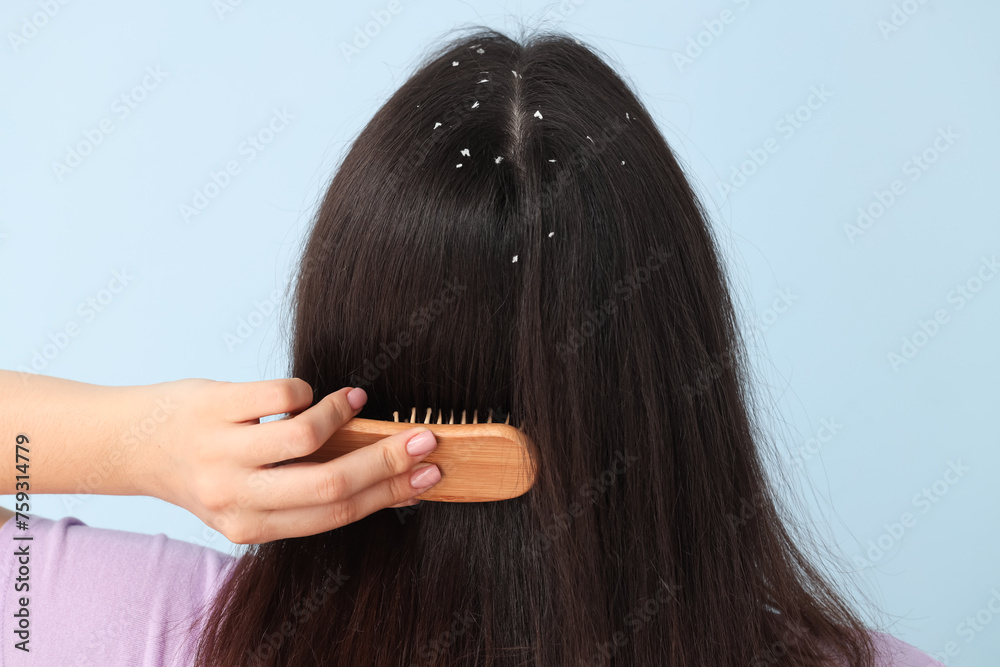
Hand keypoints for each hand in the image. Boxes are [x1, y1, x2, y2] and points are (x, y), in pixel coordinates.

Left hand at [129, 378, 440, 543]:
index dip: (391, 493)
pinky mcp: (213, 407)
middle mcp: (234, 498)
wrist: (135, 442)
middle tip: (424, 438)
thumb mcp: (253, 496)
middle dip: (387, 460)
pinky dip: (308, 392)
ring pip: (307, 437)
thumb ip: (308, 492)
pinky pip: (283, 395)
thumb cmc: (207, 467)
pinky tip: (309, 394)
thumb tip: (388, 478)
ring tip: (353, 402)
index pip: (336, 514)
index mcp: (251, 527)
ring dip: (343, 415)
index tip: (430, 474)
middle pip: (330, 484)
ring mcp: (221, 452)